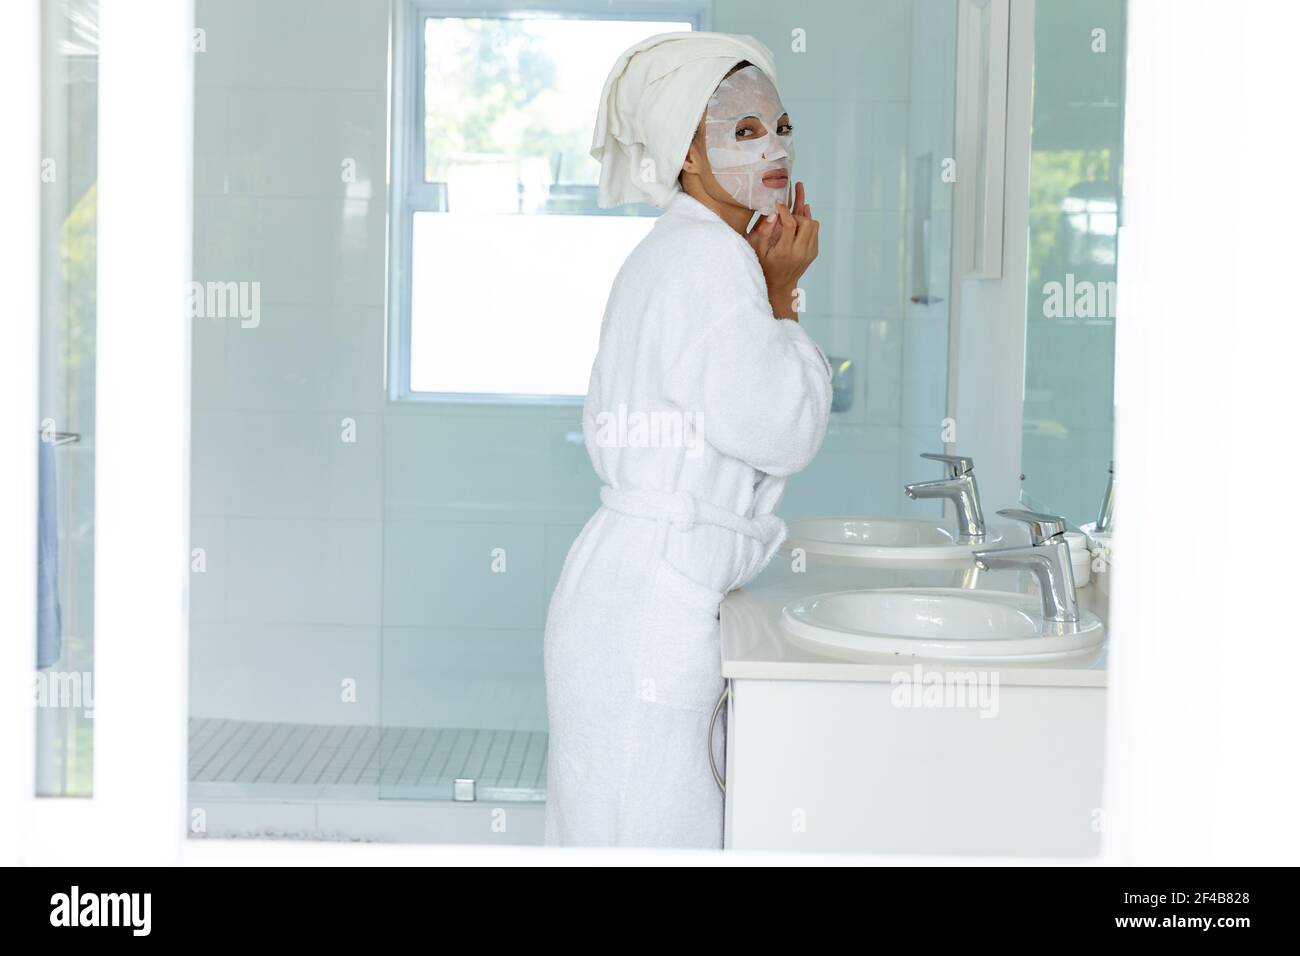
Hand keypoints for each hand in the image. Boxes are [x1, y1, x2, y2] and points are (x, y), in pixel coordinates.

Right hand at [746, 181, 818, 307]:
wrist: (780, 285)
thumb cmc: (766, 268)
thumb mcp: (759, 251)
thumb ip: (764, 232)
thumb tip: (773, 214)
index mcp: (785, 251)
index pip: (790, 224)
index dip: (785, 210)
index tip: (779, 203)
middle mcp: (800, 252)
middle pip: (807, 223)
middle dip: (796, 215)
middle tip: (787, 215)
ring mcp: (809, 252)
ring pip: (814, 225)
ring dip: (804, 219)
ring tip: (793, 217)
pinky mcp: (814, 252)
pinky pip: (815, 232)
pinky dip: (808, 226)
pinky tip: (800, 222)